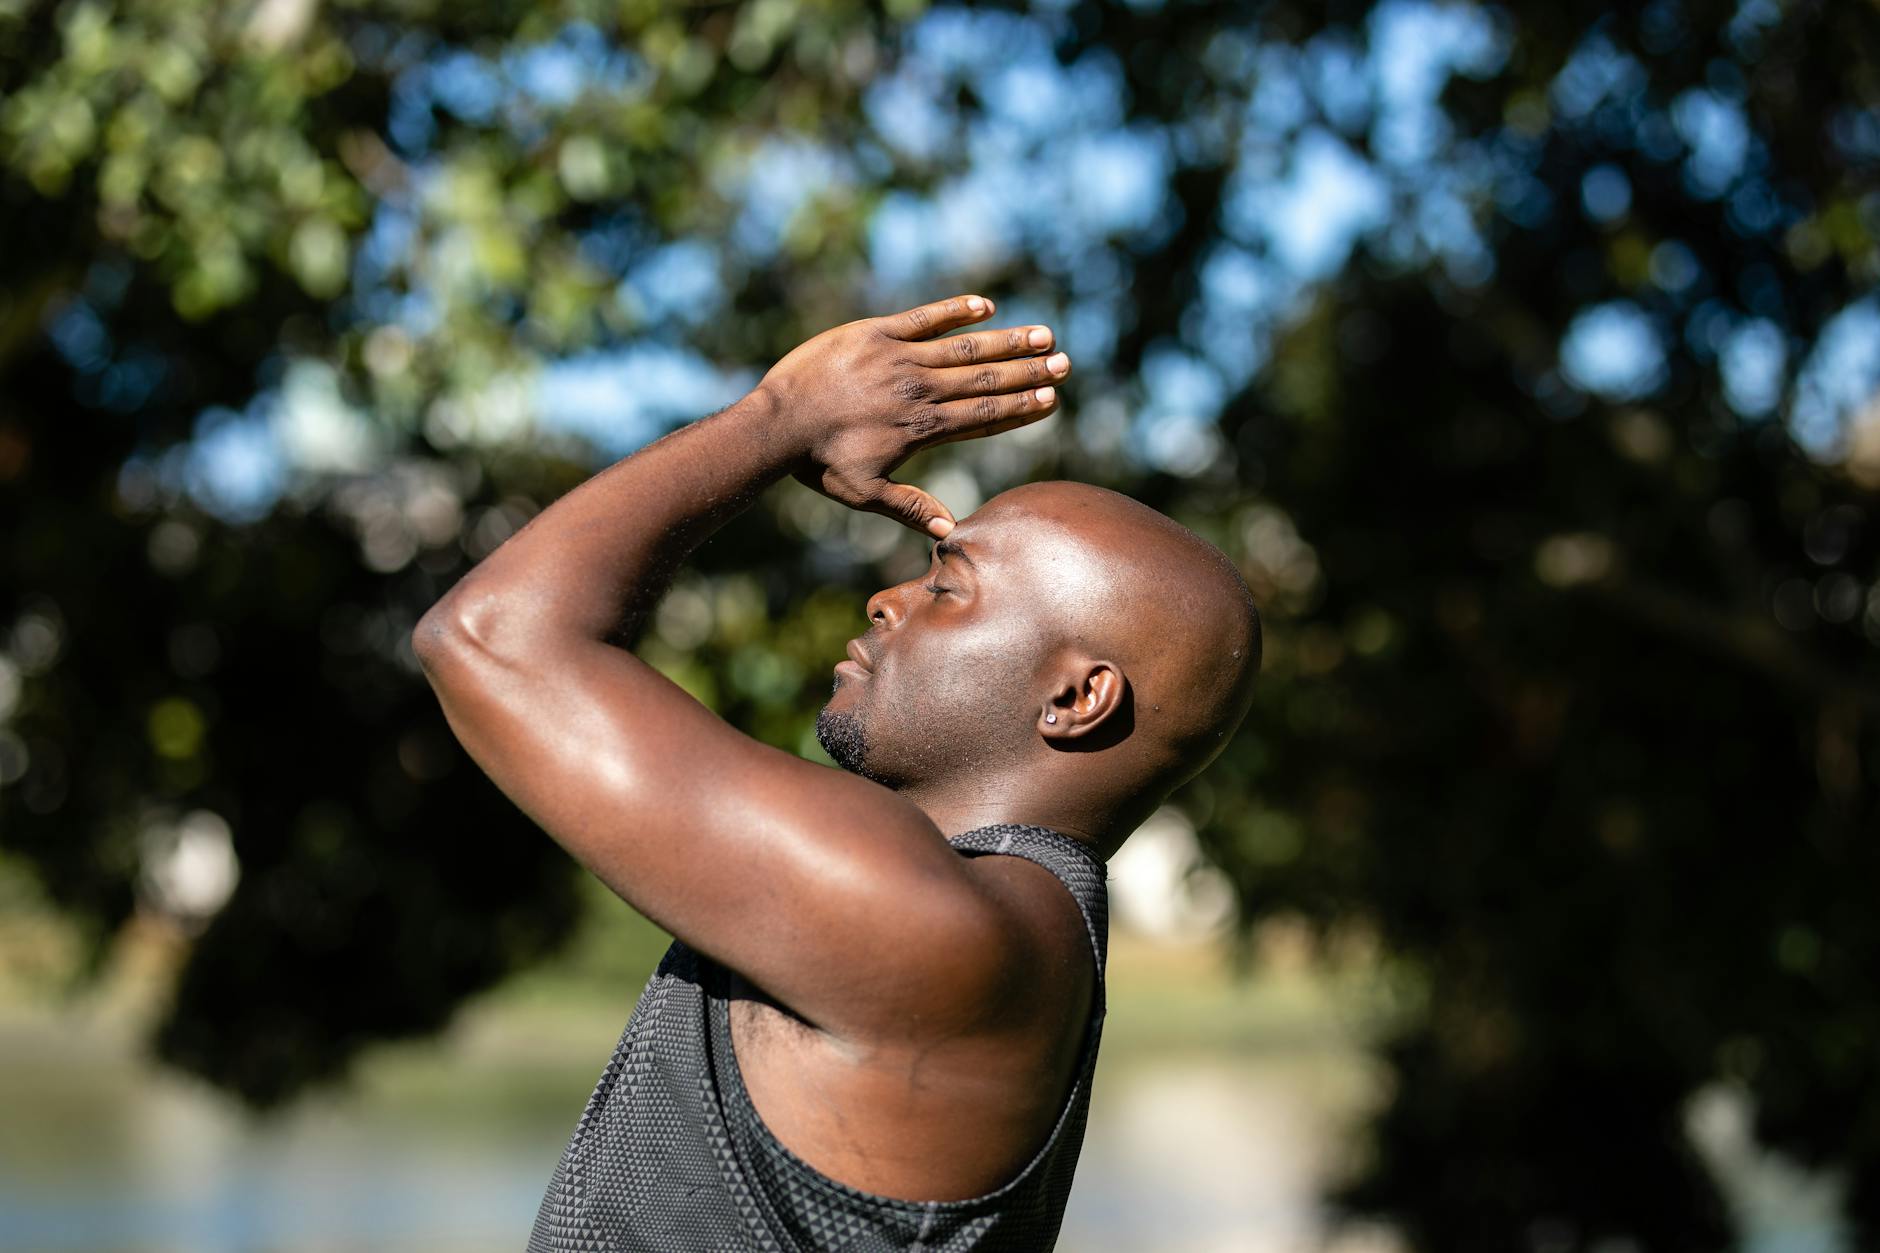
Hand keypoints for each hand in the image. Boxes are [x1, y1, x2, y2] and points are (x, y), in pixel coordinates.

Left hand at [757, 294, 1069, 536]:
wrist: (777, 424)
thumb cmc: (819, 464)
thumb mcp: (866, 493)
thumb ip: (910, 507)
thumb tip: (949, 530)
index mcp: (923, 428)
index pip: (985, 414)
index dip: (1022, 407)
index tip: (1052, 399)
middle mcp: (920, 390)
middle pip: (987, 379)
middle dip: (1029, 372)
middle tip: (1066, 363)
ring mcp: (899, 358)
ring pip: (965, 347)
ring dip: (1007, 341)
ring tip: (1043, 335)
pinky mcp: (876, 333)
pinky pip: (924, 317)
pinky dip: (956, 310)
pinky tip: (985, 305)